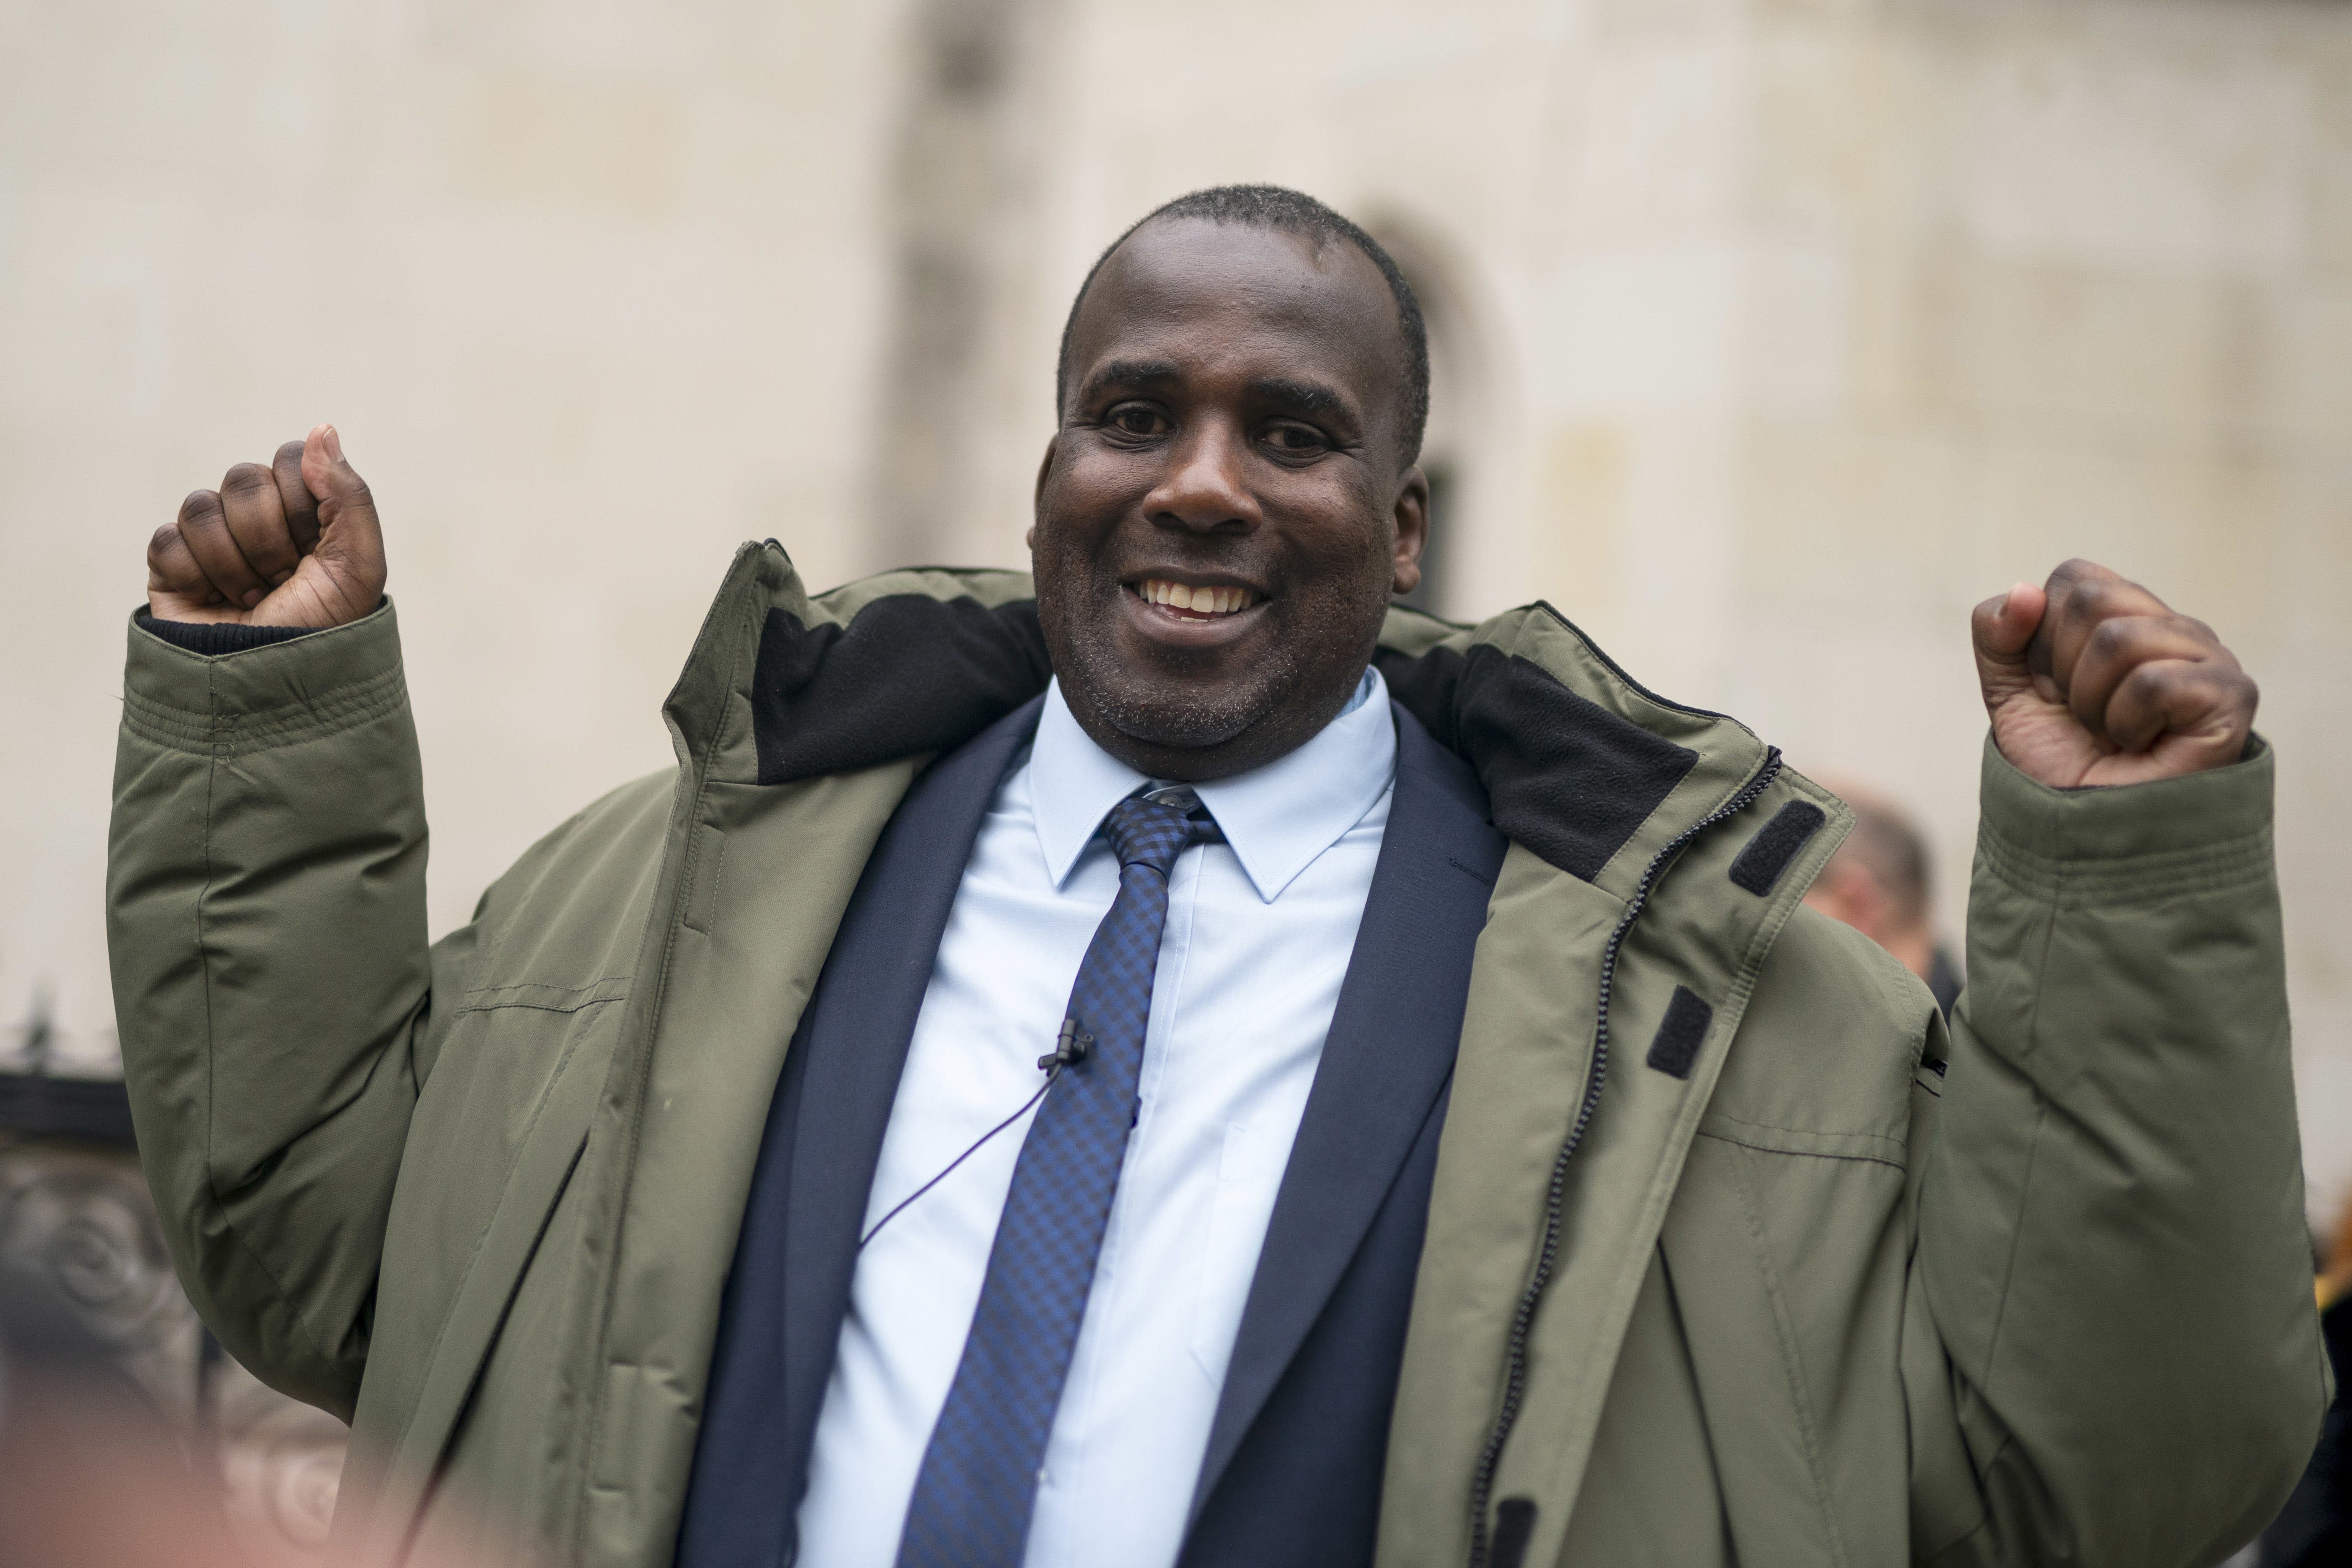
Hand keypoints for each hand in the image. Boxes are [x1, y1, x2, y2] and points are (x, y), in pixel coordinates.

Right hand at [146, 424, 385, 628]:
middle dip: (270, 539)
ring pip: (203, 507)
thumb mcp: (358, 564)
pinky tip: (216, 604)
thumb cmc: (324, 628)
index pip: (292, 460)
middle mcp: (258, 519)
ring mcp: (212, 540)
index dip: (305, 504)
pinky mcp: (171, 564)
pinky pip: (169, 539)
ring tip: (253, 599)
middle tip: (283, 581)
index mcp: (305, 511)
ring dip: (236, 565)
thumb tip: (322, 429)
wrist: (277, 685)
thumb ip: (348, 493)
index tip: (316, 549)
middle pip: (245, 478)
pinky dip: (197, 576)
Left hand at [1971, 559, 2256, 787]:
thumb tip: (2023, 591)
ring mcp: (2210, 658)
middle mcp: (2176, 628)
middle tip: (2087, 718)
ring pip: (2119, 638)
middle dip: (2065, 670)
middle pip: (2093, 599)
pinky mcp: (2231, 696)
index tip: (2057, 690)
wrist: (2087, 836)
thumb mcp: (2009, 695)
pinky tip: (2144, 746)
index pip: (2074, 579)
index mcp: (2129, 617)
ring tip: (2115, 735)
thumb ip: (1997, 635)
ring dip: (2093, 703)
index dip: (2043, 639)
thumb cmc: (2061, 766)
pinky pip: (2153, 681)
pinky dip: (2128, 723)